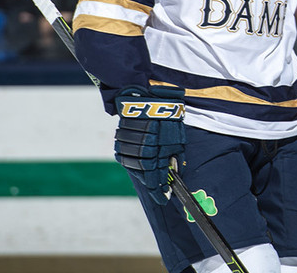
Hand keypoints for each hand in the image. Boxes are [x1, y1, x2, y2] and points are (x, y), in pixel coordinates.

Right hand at [114, 85, 185, 204]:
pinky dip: (133, 161)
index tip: (163, 198)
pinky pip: (124, 156)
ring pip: (133, 166)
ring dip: (143, 171)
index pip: (155, 176)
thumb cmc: (168, 118)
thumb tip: (173, 174)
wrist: (151, 98)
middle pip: (144, 173)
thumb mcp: (177, 137)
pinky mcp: (120, 138)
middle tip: (160, 187)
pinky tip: (140, 161)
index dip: (158, 190)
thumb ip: (174, 156)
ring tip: (151, 172)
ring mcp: (129, 142)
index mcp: (157, 146)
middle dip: (152, 181)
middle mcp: (141, 145)